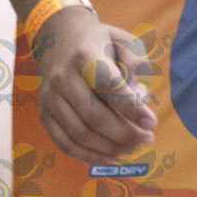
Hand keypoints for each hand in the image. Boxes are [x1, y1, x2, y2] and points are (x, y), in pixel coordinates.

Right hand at [34, 7, 156, 162]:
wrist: (60, 41)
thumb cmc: (101, 44)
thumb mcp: (124, 40)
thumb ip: (137, 63)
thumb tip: (141, 97)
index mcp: (85, 55)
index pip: (108, 86)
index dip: (131, 108)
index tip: (152, 123)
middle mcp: (63, 77)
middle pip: (94, 116)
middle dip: (125, 134)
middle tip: (147, 139)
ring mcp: (50, 98)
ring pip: (80, 134)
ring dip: (110, 148)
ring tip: (132, 148)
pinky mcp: (44, 113)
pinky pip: (64, 142)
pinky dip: (88, 155)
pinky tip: (110, 155)